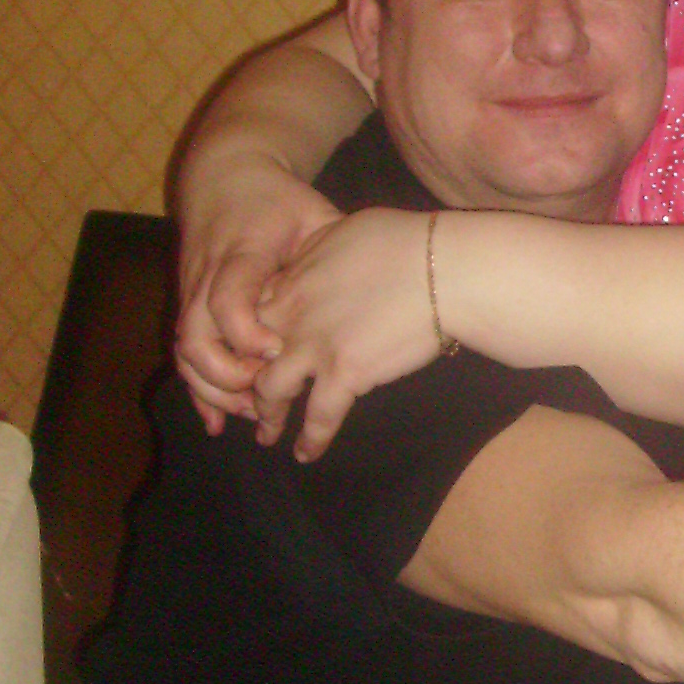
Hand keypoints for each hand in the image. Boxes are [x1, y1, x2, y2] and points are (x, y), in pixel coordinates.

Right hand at [174, 162, 340, 434]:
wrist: (223, 179)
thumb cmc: (276, 199)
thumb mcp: (310, 212)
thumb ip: (333, 246)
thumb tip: (377, 278)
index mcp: (241, 252)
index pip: (228, 298)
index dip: (247, 332)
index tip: (278, 353)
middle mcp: (206, 276)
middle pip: (196, 337)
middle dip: (229, 376)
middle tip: (268, 399)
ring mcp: (191, 293)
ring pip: (186, 353)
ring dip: (216, 390)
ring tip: (254, 414)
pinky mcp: (187, 306)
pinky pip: (183, 355)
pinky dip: (198, 391)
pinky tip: (218, 423)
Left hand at [250, 208, 439, 455]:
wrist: (441, 268)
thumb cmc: (406, 242)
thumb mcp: (344, 230)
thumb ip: (317, 253)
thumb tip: (318, 262)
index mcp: (291, 280)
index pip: (247, 314)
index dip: (246, 336)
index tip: (252, 351)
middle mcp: (291, 316)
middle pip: (248, 355)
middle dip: (242, 378)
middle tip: (244, 397)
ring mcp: (314, 347)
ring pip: (271, 391)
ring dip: (267, 415)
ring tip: (266, 432)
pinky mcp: (343, 375)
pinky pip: (319, 418)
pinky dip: (311, 439)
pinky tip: (307, 453)